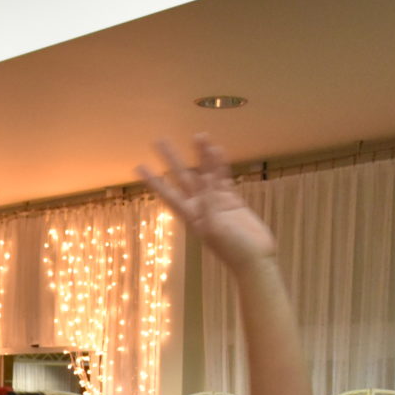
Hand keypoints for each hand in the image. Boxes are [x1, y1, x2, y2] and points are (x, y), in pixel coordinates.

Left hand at [137, 134, 274, 268]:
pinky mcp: (232, 201)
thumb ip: (210, 203)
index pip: (168, 194)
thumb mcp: (215, 228)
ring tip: (198, 135)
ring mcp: (216, 202)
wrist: (255, 259)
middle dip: (172, 159)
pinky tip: (217, 149)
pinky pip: (224, 178)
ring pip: (206, 173)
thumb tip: (207, 181)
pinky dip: (221, 165)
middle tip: (160, 140)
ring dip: (201, 155)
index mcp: (191, 216)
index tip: (139, 166)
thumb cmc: (233, 249)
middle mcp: (200, 206)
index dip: (154, 180)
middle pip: (183, 177)